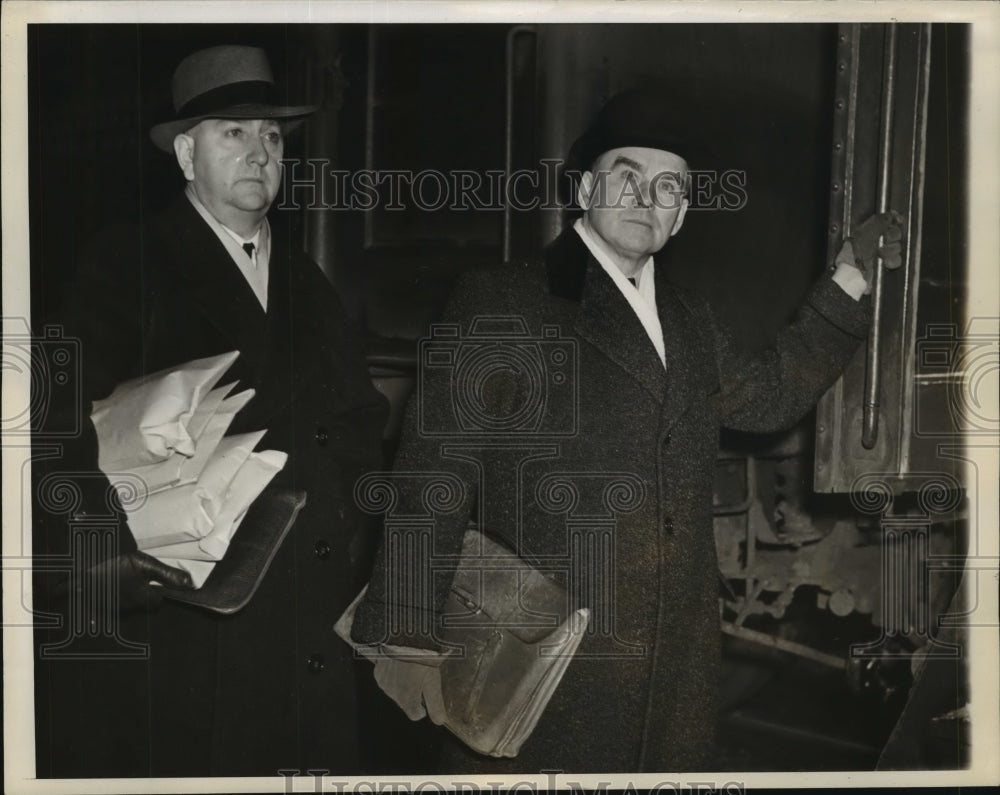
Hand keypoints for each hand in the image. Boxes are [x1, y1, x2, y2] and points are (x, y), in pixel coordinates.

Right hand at [59, 551, 194, 612]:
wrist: (84, 564)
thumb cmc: (117, 562)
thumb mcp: (146, 564)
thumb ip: (168, 575)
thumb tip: (190, 583)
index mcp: (142, 599)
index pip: (158, 603)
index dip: (159, 592)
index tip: (155, 582)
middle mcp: (129, 607)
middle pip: (143, 603)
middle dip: (143, 593)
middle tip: (137, 576)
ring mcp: (113, 607)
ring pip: (128, 603)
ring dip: (128, 594)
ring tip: (123, 577)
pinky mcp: (99, 605)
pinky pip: (113, 602)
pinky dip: (114, 594)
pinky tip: (111, 582)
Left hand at [836, 211, 904, 294]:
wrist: (854, 276)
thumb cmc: (853, 255)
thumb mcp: (864, 234)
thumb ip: (879, 222)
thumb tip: (890, 214)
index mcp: (868, 230)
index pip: (886, 219)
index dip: (894, 219)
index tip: (897, 220)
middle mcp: (875, 240)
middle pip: (895, 232)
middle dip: (892, 236)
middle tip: (884, 241)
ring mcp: (881, 252)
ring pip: (898, 246)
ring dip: (891, 250)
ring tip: (880, 255)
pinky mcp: (885, 264)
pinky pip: (898, 259)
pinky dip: (893, 260)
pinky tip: (885, 262)